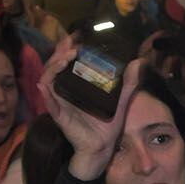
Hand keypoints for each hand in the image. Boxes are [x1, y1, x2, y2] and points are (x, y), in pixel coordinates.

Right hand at [39, 39, 145, 180]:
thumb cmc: (107, 123)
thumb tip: (139, 62)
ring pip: (49, 79)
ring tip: (66, 57)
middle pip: (55, 66)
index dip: (67, 47)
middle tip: (71, 43)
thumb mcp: (120, 99)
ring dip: (54, 66)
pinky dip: (45, 93)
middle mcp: (65, 90)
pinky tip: (45, 84)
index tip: (75, 36)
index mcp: (76, 84)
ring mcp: (60, 102)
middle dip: (60, 52)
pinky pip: (49, 102)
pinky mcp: (60, 115)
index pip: (66, 61)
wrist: (103, 146)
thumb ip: (128, 82)